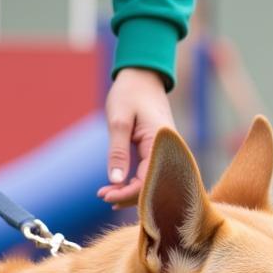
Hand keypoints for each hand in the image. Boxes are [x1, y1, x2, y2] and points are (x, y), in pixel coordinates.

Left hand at [98, 67, 176, 206]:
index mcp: (162, 144)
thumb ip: (118, 152)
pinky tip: (118, 188)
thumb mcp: (119, 121)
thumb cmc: (130, 93)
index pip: (148, 181)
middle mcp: (170, 152)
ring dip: (130, 192)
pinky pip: (151, 174)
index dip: (127, 194)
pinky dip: (135, 184)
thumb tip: (116, 182)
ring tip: (106, 194)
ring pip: (152, 183)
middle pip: (153, 187)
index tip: (105, 196)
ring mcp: (167, 154)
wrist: (143, 76)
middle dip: (128, 196)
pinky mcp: (161, 154)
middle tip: (102, 196)